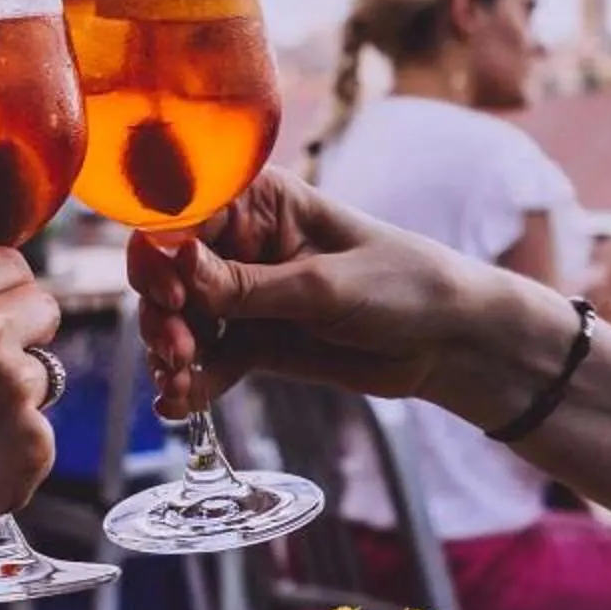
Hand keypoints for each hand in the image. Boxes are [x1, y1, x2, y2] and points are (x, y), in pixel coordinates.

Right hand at [125, 170, 538, 420]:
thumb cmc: (402, 285)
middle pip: (170, 273)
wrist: (449, 342)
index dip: (161, 254)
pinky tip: (177, 407)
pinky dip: (190, 384)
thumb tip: (173, 262)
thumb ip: (247, 285)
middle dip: (162, 313)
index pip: (184, 216)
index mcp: (260, 202)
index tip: (170, 297)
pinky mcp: (255, 341)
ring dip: (170, 352)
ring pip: (182, 321)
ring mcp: (246, 296)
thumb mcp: (324, 285)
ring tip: (178, 382)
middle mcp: (242, 243)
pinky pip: (209, 361)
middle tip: (176, 350)